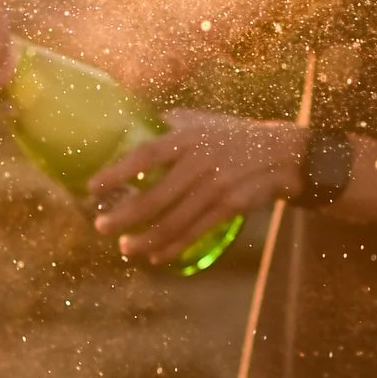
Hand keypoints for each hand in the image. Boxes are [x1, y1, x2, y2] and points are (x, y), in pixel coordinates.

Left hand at [88, 112, 302, 264]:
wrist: (283, 153)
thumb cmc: (234, 135)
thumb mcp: (203, 122)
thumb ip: (171, 124)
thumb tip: (135, 125)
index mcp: (188, 137)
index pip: (145, 155)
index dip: (117, 172)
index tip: (93, 187)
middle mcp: (200, 161)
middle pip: (154, 197)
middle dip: (123, 216)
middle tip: (100, 226)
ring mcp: (216, 186)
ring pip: (173, 222)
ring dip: (145, 239)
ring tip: (125, 247)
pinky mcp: (230, 206)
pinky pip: (195, 232)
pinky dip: (172, 247)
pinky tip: (156, 256)